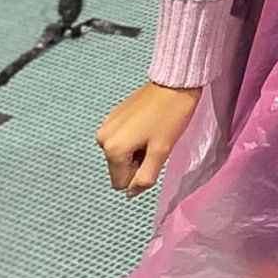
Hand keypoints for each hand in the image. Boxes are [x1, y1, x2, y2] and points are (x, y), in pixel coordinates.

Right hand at [97, 81, 201, 195]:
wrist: (175, 83)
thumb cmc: (171, 117)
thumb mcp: (161, 152)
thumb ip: (145, 178)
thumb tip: (130, 194)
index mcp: (113, 149)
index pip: (121, 182)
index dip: (141, 173)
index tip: (154, 154)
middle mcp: (103, 138)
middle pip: (119, 167)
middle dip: (138, 160)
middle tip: (155, 142)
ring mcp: (106, 125)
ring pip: (121, 154)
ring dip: (137, 149)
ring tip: (152, 132)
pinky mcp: (112, 115)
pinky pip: (120, 138)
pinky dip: (134, 137)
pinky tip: (147, 123)